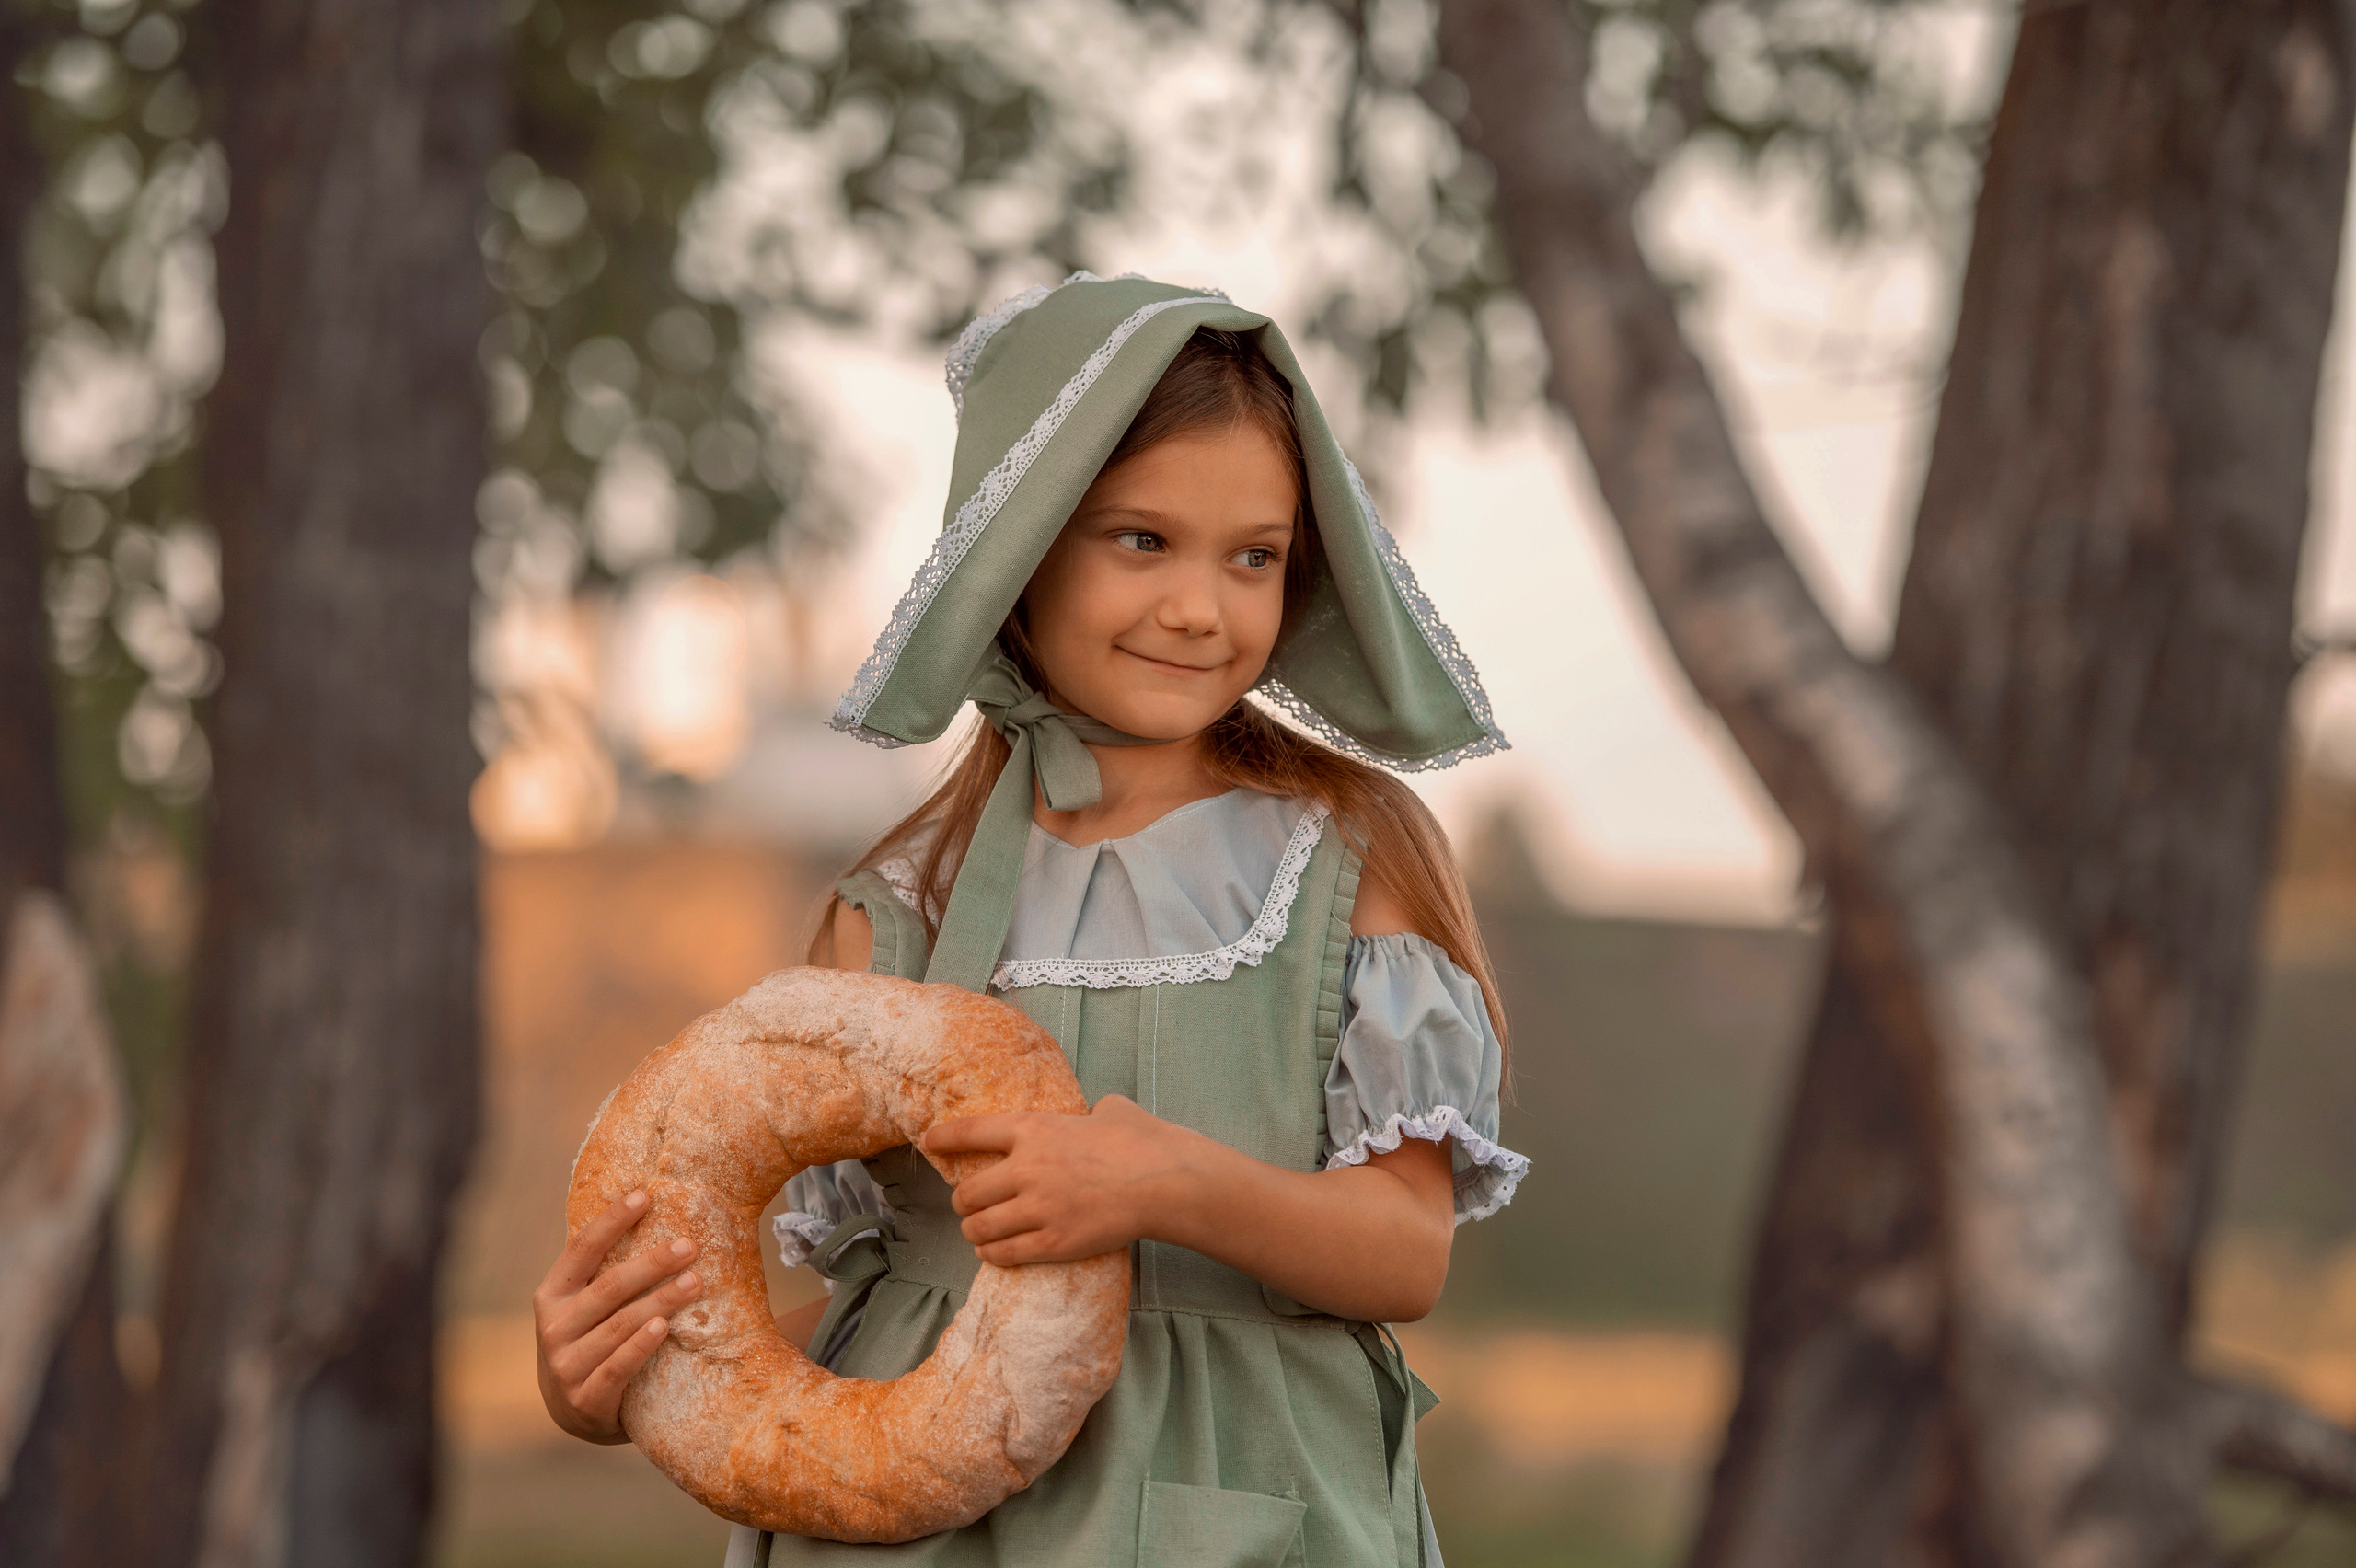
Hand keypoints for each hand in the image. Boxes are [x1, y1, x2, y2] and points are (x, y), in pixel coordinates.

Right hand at [533, 1189, 702, 1442]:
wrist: (574, 1410)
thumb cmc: (590, 1339)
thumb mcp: (582, 1305)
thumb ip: (603, 1270)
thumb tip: (648, 1206)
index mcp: (552, 1294)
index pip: (582, 1249)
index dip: (612, 1220)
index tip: (645, 1194)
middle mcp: (553, 1327)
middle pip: (610, 1286)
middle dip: (652, 1263)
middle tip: (690, 1245)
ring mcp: (567, 1365)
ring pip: (621, 1324)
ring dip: (661, 1300)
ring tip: (695, 1281)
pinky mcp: (586, 1398)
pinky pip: (619, 1366)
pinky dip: (641, 1345)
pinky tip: (664, 1326)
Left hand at [925, 1093, 1197, 1264]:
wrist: (1164, 1181)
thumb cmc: (1143, 1141)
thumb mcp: (1111, 1110)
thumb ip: (1091, 1112)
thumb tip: (1097, 1113)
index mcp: (1034, 1128)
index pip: (970, 1132)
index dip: (943, 1138)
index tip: (929, 1142)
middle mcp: (1026, 1168)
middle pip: (966, 1193)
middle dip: (963, 1202)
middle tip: (969, 1205)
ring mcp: (1037, 1208)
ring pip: (979, 1227)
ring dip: (974, 1232)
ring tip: (978, 1233)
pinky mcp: (1052, 1242)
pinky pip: (1004, 1254)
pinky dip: (992, 1254)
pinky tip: (993, 1252)